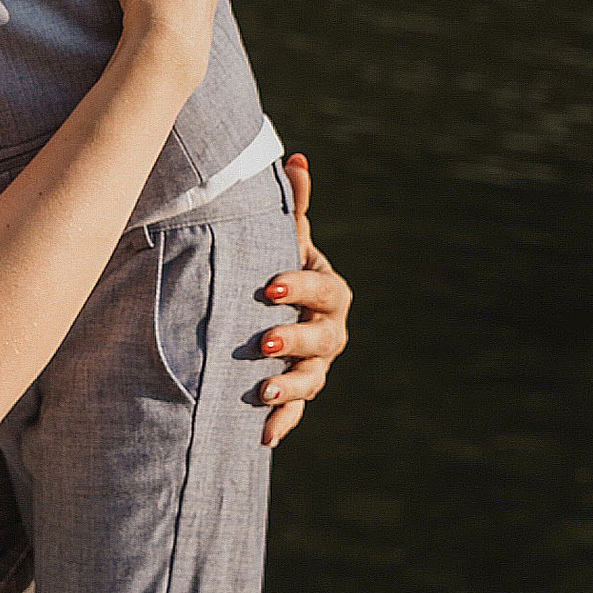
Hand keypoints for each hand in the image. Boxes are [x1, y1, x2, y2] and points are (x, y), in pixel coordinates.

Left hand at [256, 148, 352, 449]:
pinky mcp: (299, 393)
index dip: (298, 286)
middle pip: (324, 338)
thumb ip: (293, 206)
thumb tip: (296, 157)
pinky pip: (296, 412)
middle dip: (295, 340)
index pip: (322, 289)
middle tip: (264, 343)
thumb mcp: (285, 239)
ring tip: (262, 391)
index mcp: (328, 291)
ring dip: (290, 387)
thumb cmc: (278, 267)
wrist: (275, 310)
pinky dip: (282, 423)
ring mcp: (318, 365)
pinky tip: (264, 436)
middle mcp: (330, 330)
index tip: (268, 286)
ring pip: (313, 378)